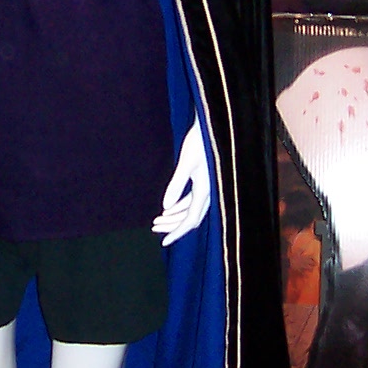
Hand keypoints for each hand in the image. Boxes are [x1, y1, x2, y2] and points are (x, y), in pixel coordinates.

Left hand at [154, 123, 211, 245]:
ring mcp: (207, 187)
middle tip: (154, 228)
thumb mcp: (186, 162)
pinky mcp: (203, 180)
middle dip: (172, 225)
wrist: (213, 125)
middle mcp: (208, 192)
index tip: (164, 242)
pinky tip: (167, 208)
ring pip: (190, 209)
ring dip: (174, 216)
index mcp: (205, 190)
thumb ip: (176, 184)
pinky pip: (191, 200)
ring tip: (157, 220)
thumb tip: (165, 206)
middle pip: (190, 218)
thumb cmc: (200, 141)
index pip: (190, 220)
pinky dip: (179, 205)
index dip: (177, 232)